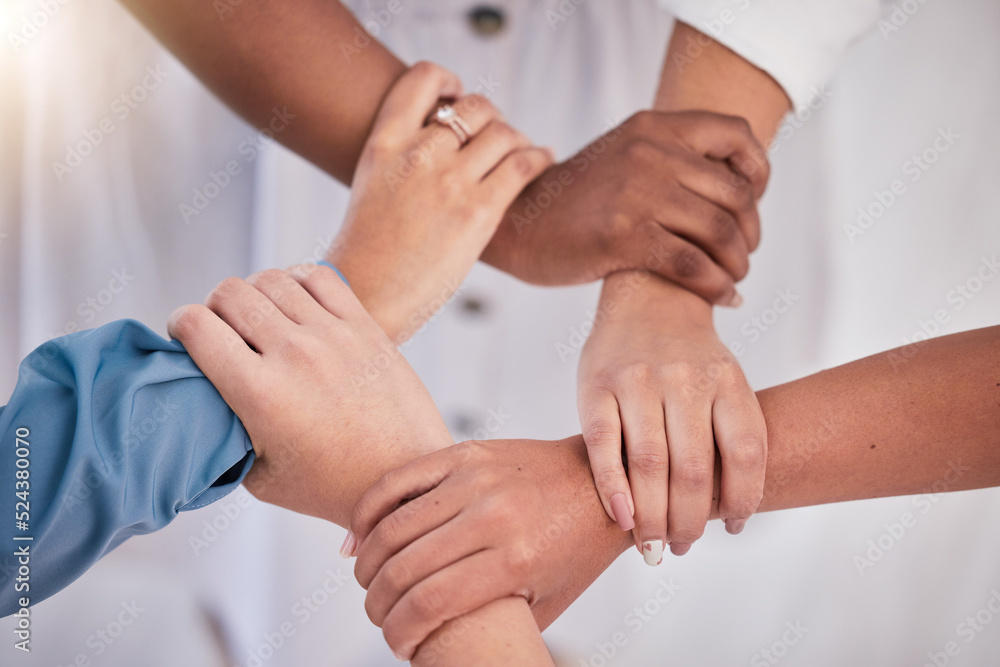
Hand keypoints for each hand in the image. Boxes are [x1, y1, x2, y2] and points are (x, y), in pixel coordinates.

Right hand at [167, 264, 453, 526]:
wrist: (405, 477)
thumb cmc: (331, 485)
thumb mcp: (258, 476)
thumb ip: (223, 432)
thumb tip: (199, 398)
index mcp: (260, 393)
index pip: (196, 325)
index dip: (180, 324)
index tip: (185, 335)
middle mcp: (294, 355)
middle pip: (230, 293)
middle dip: (214, 306)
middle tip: (223, 328)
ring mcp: (332, 336)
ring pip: (272, 278)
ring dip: (255, 292)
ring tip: (260, 317)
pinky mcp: (364, 326)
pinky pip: (318, 277)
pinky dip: (297, 281)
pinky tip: (296, 305)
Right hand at [327, 61, 553, 341]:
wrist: (366, 299)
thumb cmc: (368, 252)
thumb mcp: (372, 186)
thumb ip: (403, 156)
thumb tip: (444, 138)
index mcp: (384, 144)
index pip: (423, 79)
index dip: (448, 82)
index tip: (457, 97)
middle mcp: (417, 155)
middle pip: (474, 107)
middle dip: (490, 117)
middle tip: (495, 137)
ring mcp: (449, 183)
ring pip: (503, 132)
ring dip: (517, 139)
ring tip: (522, 152)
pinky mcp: (478, 212)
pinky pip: (523, 164)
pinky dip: (540, 157)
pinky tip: (544, 160)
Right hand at [348, 437, 629, 659]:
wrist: (600, 484)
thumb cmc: (574, 547)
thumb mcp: (546, 601)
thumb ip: (495, 621)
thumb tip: (446, 645)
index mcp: (515, 561)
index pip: (429, 604)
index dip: (398, 632)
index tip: (395, 644)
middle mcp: (493, 517)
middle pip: (404, 567)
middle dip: (377, 602)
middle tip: (376, 614)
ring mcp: (477, 480)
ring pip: (393, 526)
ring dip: (367, 562)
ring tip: (366, 582)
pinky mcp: (465, 454)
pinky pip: (399, 480)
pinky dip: (368, 511)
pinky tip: (359, 538)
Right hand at [482, 110, 768, 304]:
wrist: (519, 224)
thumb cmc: (577, 200)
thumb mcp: (624, 157)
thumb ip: (671, 159)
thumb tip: (738, 187)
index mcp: (654, 127)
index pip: (735, 134)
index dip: (758, 171)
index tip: (751, 203)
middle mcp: (650, 152)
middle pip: (735, 193)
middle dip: (750, 233)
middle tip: (743, 255)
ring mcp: (637, 193)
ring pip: (720, 232)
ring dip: (737, 264)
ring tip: (734, 279)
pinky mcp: (623, 236)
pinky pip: (693, 265)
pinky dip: (717, 287)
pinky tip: (725, 298)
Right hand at [578, 274, 765, 561]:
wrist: (646, 297)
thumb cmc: (689, 359)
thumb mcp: (726, 380)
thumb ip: (728, 433)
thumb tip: (728, 514)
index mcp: (727, 380)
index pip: (745, 453)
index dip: (743, 499)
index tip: (730, 526)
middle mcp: (684, 378)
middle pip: (693, 468)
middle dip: (688, 521)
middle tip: (680, 547)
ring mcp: (637, 379)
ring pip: (648, 463)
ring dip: (651, 516)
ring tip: (652, 545)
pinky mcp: (595, 385)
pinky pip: (602, 445)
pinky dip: (612, 488)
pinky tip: (622, 517)